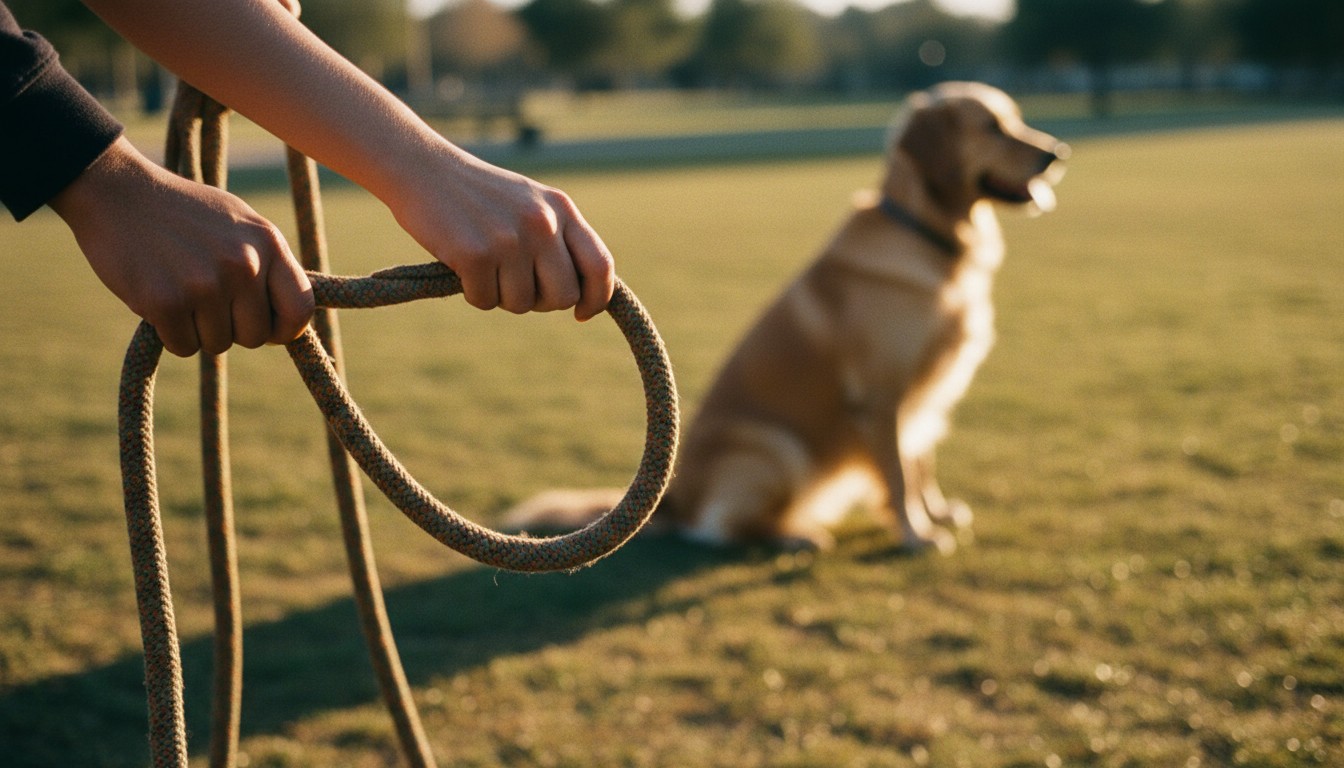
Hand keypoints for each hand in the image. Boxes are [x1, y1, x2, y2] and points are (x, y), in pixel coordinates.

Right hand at [50, 137, 313, 356]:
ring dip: (197, 329)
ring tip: (180, 291)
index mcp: (269, 244)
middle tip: (206, 301)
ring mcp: (206, 284)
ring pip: (217, 344)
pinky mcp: (167, 302)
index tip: (267, 330)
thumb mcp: (241, 224)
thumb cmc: (184, 212)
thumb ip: (269, 263)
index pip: (299, 309)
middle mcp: (244, 265)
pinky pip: (183, 346)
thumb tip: (294, 314)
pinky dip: (170, 333)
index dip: (284, 330)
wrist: (119, 192)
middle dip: (232, 328)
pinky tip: (159, 299)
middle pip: (255, 336)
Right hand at [385, 146, 614, 321]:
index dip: (596, 298)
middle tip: (515, 284)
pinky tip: (462, 266)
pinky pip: (485, 301)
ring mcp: (510, 239)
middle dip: (540, 301)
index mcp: (561, 209)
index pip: (600, 265)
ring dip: (501, 296)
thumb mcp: (531, 202)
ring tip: (485, 266)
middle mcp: (542, 223)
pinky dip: (473, 293)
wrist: (423, 168)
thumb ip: (559, 238)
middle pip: (563, 296)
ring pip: (522, 304)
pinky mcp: (476, 254)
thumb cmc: (479, 194)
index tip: (581, 313)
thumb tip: (581, 294)